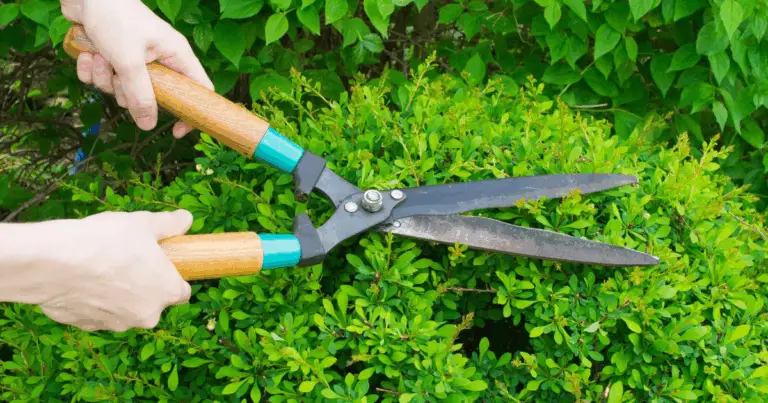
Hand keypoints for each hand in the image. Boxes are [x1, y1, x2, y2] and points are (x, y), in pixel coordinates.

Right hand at [35, 210, 193, 331]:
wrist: (54, 262)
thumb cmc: (106, 241)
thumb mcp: (143, 224)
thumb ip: (169, 224)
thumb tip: (185, 220)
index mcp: (167, 292)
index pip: (182, 292)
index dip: (173, 278)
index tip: (161, 265)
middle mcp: (146, 315)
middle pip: (152, 303)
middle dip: (143, 287)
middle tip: (127, 261)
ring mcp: (116, 324)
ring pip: (124, 310)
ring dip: (118, 296)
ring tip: (101, 268)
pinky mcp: (86, 326)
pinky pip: (96, 313)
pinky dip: (92, 300)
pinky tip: (81, 280)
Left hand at [60, 0, 212, 137]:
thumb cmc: (115, 17)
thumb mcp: (129, 61)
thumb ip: (140, 95)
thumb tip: (149, 126)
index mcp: (176, 55)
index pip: (198, 90)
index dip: (192, 113)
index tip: (176, 131)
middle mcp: (159, 58)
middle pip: (152, 96)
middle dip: (127, 93)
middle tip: (118, 77)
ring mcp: (136, 58)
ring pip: (123, 89)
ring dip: (104, 78)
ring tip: (99, 56)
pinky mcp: (114, 56)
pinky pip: (103, 78)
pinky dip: (91, 70)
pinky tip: (87, 53)